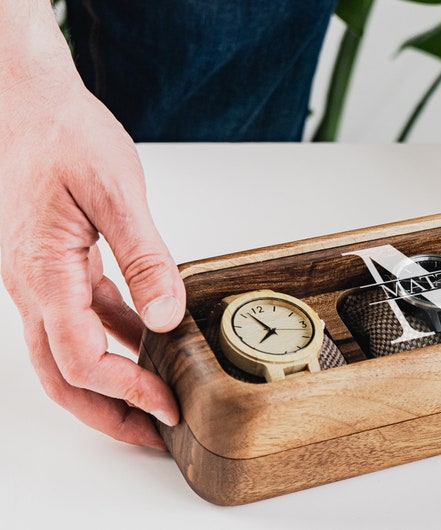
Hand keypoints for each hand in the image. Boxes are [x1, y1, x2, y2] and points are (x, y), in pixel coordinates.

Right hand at [0, 6, 185, 448]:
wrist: (24, 96)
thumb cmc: (59, 132)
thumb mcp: (115, 193)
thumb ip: (144, 258)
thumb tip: (166, 315)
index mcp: (44, 275)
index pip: (83, 360)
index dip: (127, 391)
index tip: (168, 405)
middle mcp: (34, 286)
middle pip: (64, 376)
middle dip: (108, 414)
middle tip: (152, 437)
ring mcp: (40, 278)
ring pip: (69, 352)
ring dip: (111, 383)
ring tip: (153, 401)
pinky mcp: (54, 264)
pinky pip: (81, 316)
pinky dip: (113, 337)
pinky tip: (147, 338)